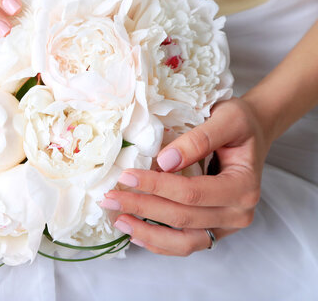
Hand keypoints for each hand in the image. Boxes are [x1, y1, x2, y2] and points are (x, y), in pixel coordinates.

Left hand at [102, 97, 269, 255]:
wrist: (253, 132)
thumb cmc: (240, 124)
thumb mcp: (226, 118)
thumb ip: (199, 138)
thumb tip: (165, 161)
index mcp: (243, 187)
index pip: (192, 192)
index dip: (157, 186)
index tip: (126, 176)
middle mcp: (238, 213)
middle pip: (183, 218)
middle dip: (142, 208)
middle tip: (109, 198)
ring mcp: (226, 226)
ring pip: (184, 242)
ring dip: (147, 233)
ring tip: (118, 220)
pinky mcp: (214, 230)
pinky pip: (185, 244)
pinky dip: (159, 242)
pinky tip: (134, 233)